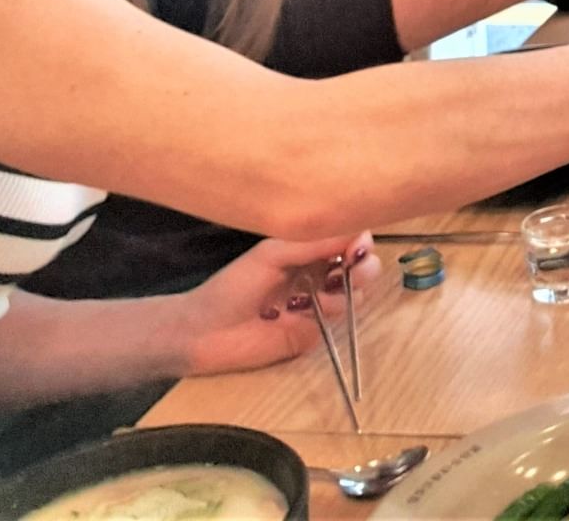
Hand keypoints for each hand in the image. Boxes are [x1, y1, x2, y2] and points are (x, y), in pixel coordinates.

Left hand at [174, 235, 380, 378]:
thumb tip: (360, 232)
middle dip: (365, 266)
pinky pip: (338, 323)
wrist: (203, 333)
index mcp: (306, 253)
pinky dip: (333, 313)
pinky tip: (311, 310)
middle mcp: (316, 277)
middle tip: (357, 268)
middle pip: (360, 268)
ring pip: (354, 295)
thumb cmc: (232, 286)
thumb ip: (315, 243)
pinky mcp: (313, 334)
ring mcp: (316, 307)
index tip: (361, 246)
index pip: (347, 241)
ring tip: (326, 293)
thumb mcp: (273, 254)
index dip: (360, 242)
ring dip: (349, 290)